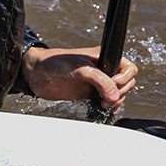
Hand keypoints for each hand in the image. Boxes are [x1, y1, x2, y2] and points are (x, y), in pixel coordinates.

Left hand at [20, 46, 138, 111]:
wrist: (37, 74)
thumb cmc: (56, 62)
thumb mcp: (80, 68)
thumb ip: (99, 80)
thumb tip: (114, 95)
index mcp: (104, 57)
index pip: (128, 68)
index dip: (124, 78)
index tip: (113, 84)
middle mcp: (103, 70)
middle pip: (127, 83)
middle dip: (120, 92)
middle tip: (106, 97)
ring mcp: (97, 83)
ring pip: (118, 94)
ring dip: (115, 101)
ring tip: (102, 103)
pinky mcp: (89, 94)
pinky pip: (107, 103)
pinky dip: (109, 108)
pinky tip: (101, 108)